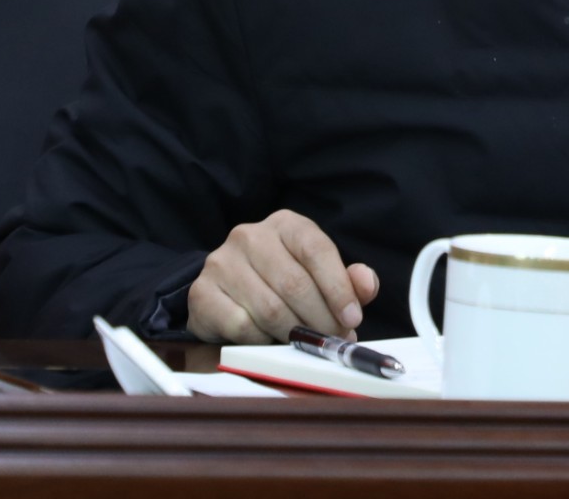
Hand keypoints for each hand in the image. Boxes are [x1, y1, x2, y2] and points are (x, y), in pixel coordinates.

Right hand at [185, 209, 379, 343]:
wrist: (227, 294)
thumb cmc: (281, 283)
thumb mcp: (318, 275)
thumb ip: (347, 280)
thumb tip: (366, 285)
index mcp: (285, 224)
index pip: (316, 250)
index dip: (338, 288)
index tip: (353, 319)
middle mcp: (249, 236)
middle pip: (294, 283)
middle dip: (320, 320)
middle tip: (334, 342)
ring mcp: (221, 262)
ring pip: (269, 309)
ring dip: (295, 335)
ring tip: (308, 345)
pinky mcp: (202, 293)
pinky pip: (241, 326)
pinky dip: (262, 341)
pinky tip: (271, 342)